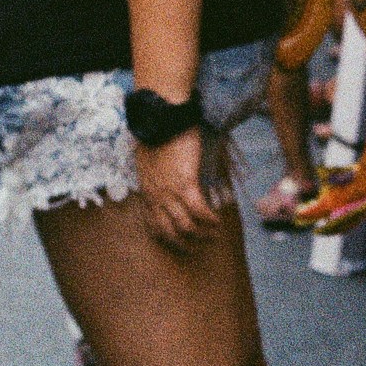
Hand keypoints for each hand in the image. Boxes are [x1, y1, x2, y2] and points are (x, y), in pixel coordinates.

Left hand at [135, 128, 222, 252]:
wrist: (162, 119)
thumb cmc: (156, 134)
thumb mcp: (147, 159)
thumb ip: (154, 174)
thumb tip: (162, 178)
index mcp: (147, 191)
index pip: (152, 224)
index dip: (165, 237)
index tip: (177, 242)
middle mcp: (156, 196)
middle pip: (169, 231)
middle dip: (184, 243)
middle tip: (196, 247)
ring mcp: (170, 192)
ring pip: (186, 225)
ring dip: (201, 234)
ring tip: (213, 236)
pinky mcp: (186, 184)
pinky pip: (200, 210)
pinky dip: (210, 219)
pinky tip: (218, 221)